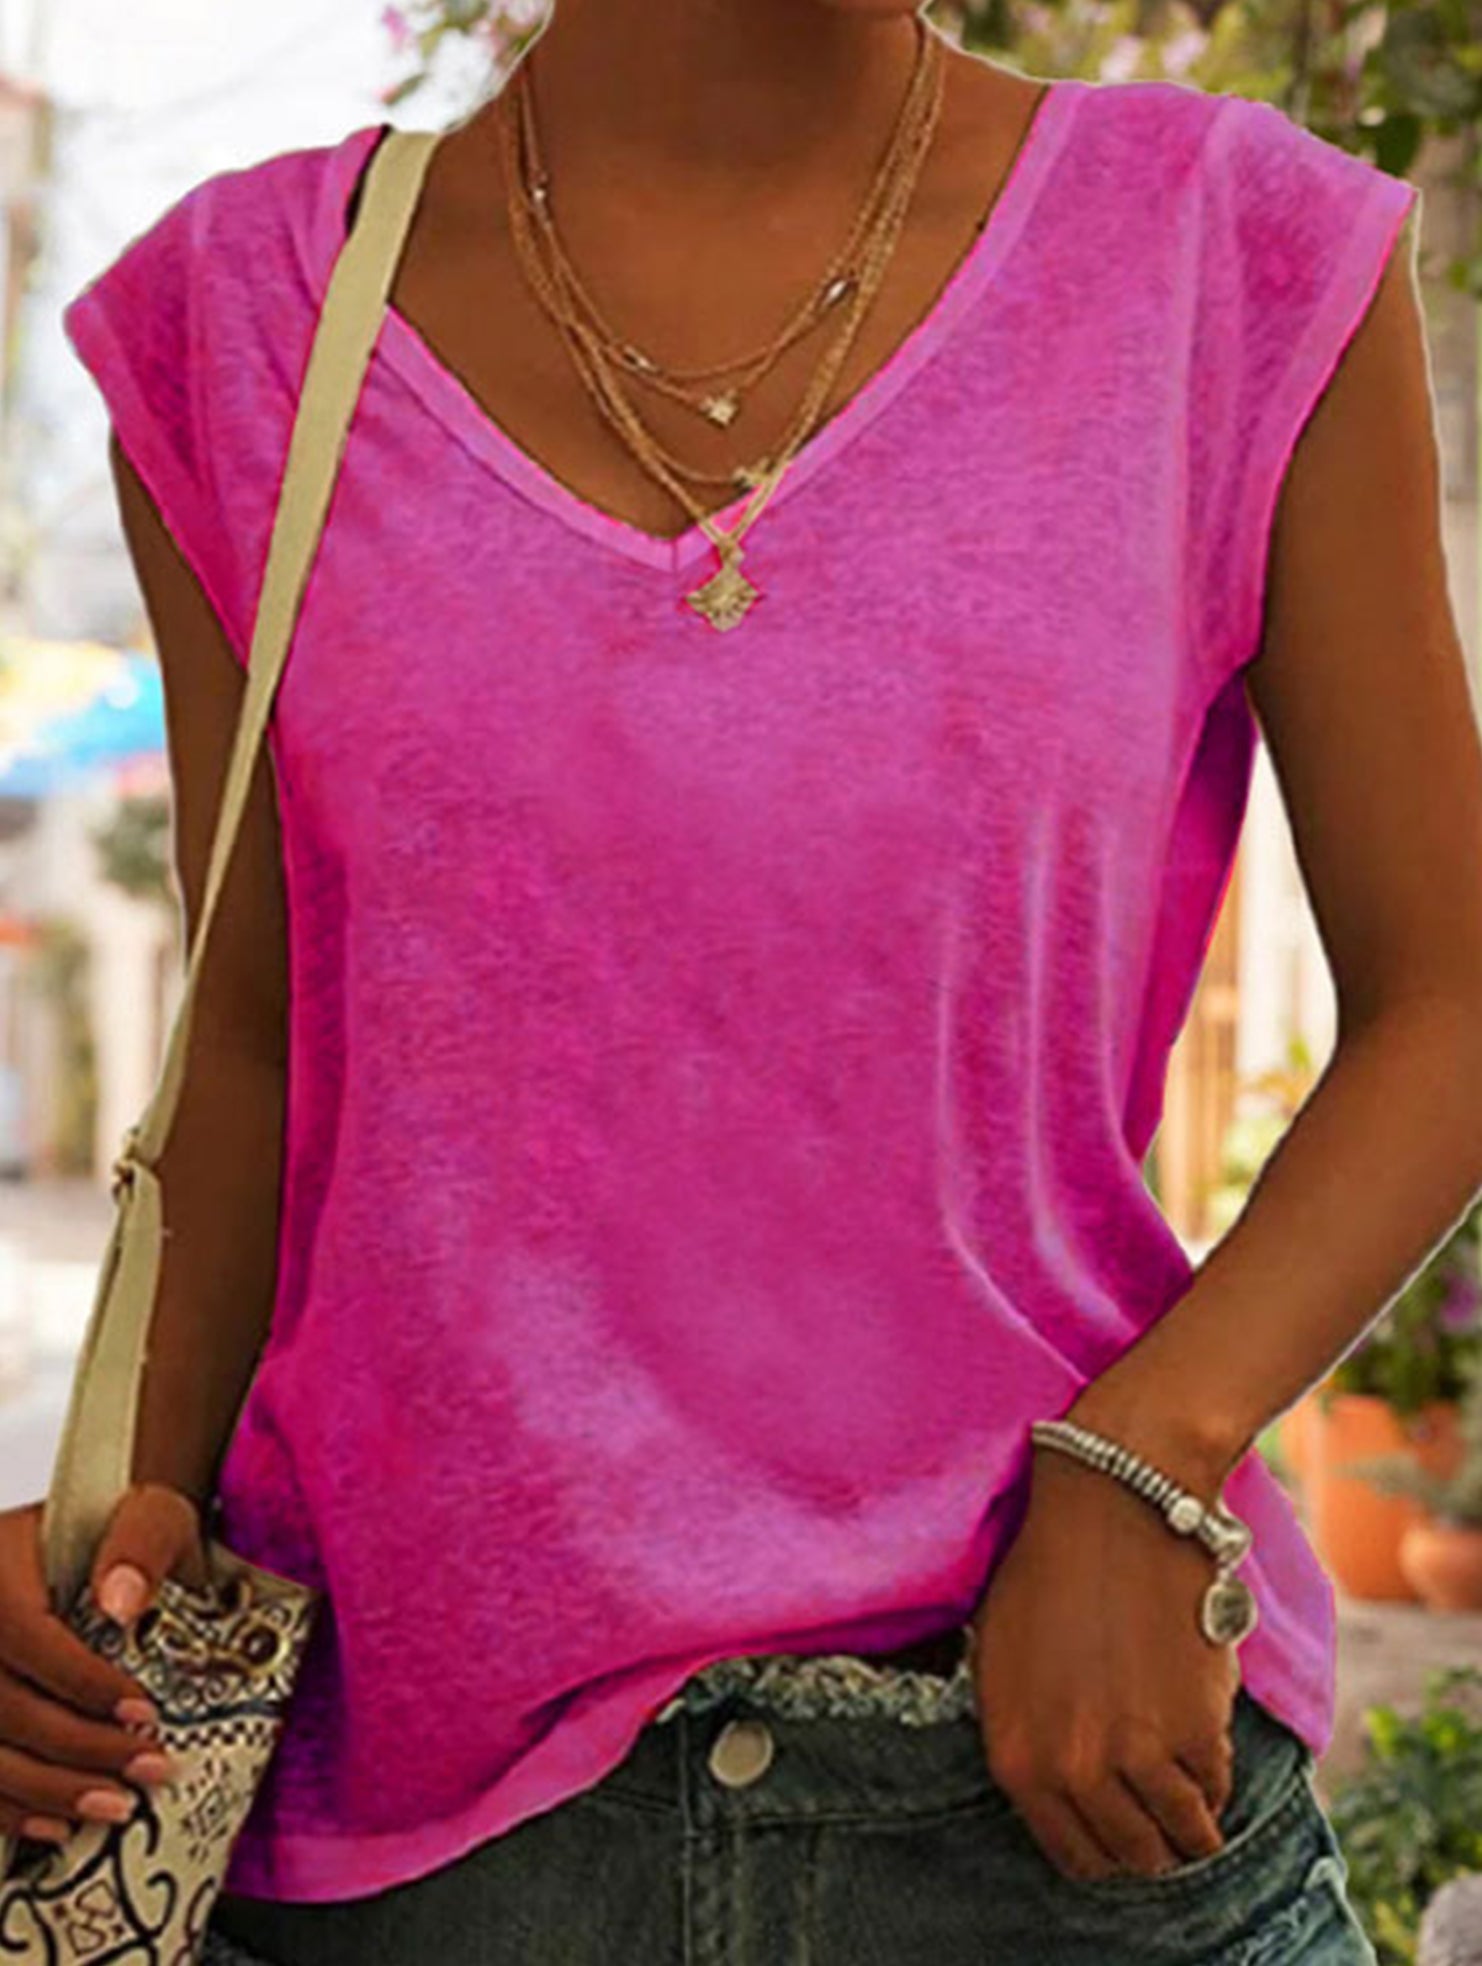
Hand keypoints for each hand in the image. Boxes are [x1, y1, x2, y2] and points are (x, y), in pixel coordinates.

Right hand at [0, 1484, 207, 1847]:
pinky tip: (55, 1824)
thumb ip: (140, 1543)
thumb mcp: (149, 1517)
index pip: (22, 1632)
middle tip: (149, 1770)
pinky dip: (9, 1807)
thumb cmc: (129, 1535)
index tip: (144, 1712)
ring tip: (116, 1806)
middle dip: (78, 1749)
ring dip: (45, 1790)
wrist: (105, 1547)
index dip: (79, 1682)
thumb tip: (119, 1604)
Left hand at [968, 1443, 1240, 1882]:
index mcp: (1016, 1758)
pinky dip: (1217, 1776)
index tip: (1122, 1833)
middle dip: (1152, 1842)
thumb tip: (1055, 1784)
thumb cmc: (1050, 1569)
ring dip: (1193, 1822)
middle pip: (1131, 1855)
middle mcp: (1071, 1770)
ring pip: (1183, 1837)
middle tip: (1165, 1817)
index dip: (1104, 1851)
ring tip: (1195, 1795)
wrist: (1113, 1507)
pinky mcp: (1196, 1733)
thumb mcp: (1001, 1660)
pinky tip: (1207, 1744)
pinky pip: (1217, 1788)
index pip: (1072, 1855)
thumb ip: (1024, 1733)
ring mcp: (1135, 1757)